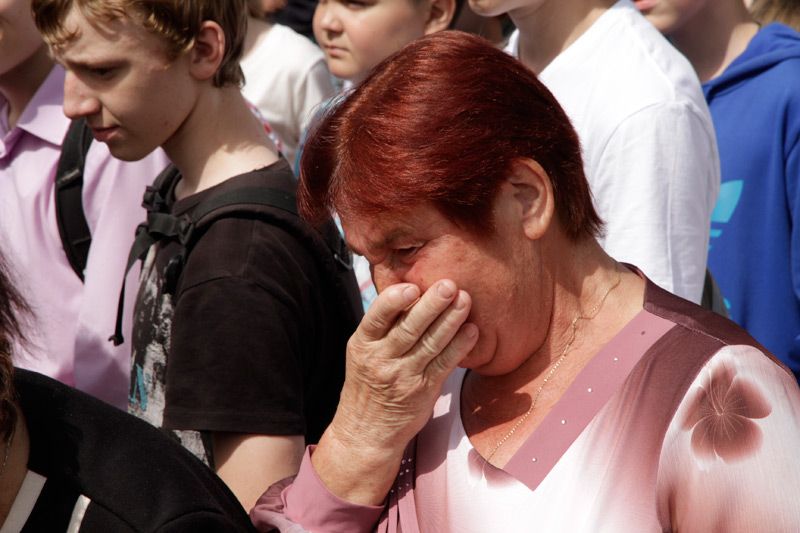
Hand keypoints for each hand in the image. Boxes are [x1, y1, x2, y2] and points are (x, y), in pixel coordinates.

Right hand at [312, 280, 477, 504]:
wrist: (366, 432)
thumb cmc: (367, 383)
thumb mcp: (362, 353)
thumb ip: (384, 327)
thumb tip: (413, 290)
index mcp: (362, 344)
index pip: (376, 317)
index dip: (393, 301)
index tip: (412, 287)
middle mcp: (381, 359)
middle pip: (408, 328)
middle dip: (431, 305)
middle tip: (449, 285)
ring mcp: (403, 376)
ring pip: (429, 344)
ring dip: (450, 321)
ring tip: (465, 300)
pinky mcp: (423, 390)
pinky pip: (443, 364)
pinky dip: (459, 347)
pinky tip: (472, 331)